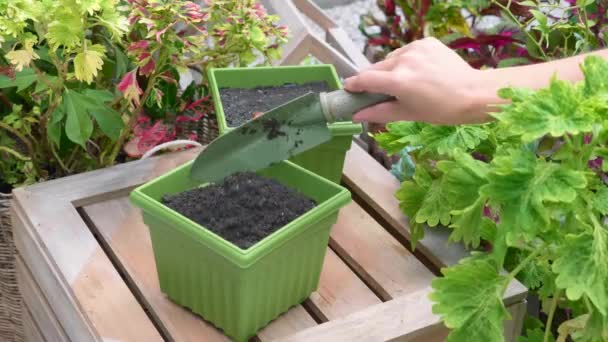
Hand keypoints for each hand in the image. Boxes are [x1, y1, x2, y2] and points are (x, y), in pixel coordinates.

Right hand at [344, 37, 496, 124]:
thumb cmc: (441, 110)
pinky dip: (407, 61)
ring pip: (392, 58)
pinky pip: (407, 52)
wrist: (474, 94)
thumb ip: (379, 112)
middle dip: (375, 79)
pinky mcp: (426, 42)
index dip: (354, 84)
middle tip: (382, 92)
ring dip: (392, 69)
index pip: (365, 79)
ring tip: (407, 83)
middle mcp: (403, 60)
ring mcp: (416, 48)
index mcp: (398, 80)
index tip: (348, 88)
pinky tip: (420, 72)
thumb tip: (357, 115)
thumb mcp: (408, 114)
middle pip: (377, 68)